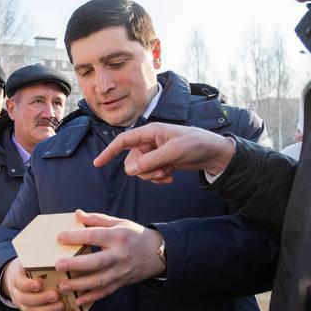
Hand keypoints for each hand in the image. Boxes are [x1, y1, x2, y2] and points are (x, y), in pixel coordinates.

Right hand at [0, 258, 67, 310]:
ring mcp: (21, 302)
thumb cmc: (28, 265)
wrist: (17, 276)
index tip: (39, 284)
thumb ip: (40, 258)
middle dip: (41, 298)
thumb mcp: (30, 259)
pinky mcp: (28, 309)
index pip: (19, 282)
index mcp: (16, 276)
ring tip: (61, 305)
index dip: (28, 285)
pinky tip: (59, 309)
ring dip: (46, 308)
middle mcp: (16, 291)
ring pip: (30, 309)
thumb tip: (58, 251)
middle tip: (56, 295)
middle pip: (24, 298)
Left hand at [53, 210, 165, 305]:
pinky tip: (78, 300)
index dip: (76, 237)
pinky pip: (106, 292)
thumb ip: (97, 219)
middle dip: (76, 264)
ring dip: (80, 284)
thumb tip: (77, 214)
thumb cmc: (134, 235)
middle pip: (97, 261)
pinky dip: (91, 297)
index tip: (59, 238)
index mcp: (118, 236)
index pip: (94, 236)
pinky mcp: (122, 282)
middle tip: (58, 265)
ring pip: (100, 280)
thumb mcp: (119, 222)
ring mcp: (122, 271)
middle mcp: (120, 255)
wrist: (157, 253)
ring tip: (62, 285)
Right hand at [92, 122, 235, 183]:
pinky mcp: (161, 162)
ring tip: (169, 172)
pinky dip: (159, 178)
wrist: (212, 153)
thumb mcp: (173, 152)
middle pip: (132, 161)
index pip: (123, 141)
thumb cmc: (195, 144)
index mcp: (150, 132)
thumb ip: (151, 161)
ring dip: (153, 175)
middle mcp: (150, 141)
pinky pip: (151, 174)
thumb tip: (129, 170)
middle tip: (162, 171)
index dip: (109, 151)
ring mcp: (155, 153)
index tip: (97, 163)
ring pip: (141, 170)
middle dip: (144, 171)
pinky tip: (171, 177)